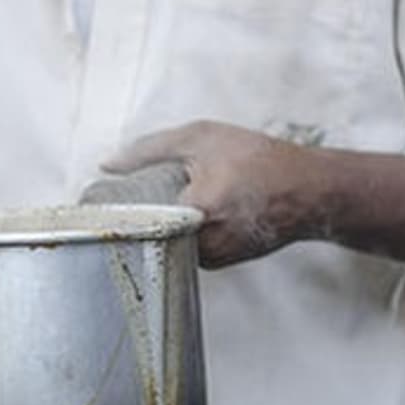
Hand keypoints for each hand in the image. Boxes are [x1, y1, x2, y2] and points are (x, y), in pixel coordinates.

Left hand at [104, 121, 322, 267]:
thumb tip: (107, 164)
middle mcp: (202, 245)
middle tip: (123, 201)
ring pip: (162, 245)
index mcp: (196, 213)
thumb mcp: (203, 138)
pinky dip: (176, 233)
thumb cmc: (260, 160)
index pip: (135, 223)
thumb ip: (150, 149)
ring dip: (155, 226)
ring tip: (159, 203)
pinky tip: (181, 214)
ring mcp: (210, 260)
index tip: (93, 207)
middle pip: (145, 237)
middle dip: (133, 219)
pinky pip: (181, 249)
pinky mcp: (216, 266)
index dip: (112, 214)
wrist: (310, 191)